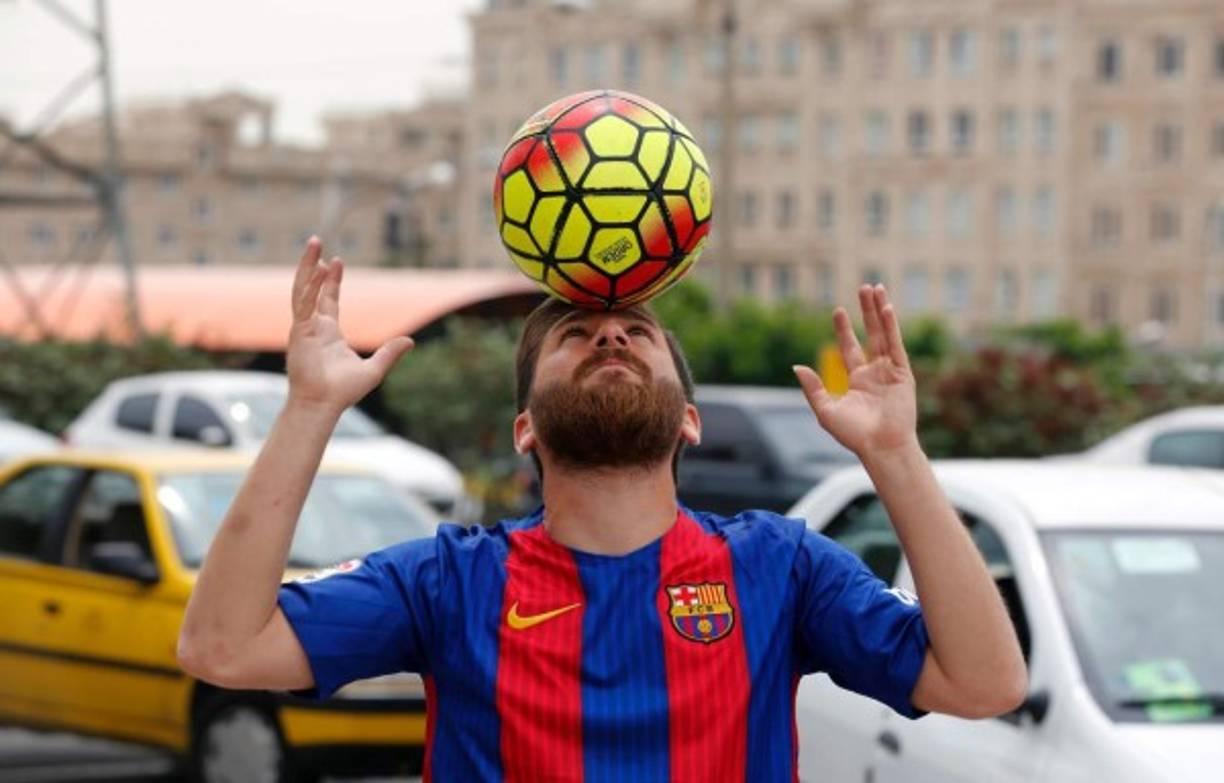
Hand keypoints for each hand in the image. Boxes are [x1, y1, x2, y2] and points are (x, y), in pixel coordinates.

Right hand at [285, 237, 413, 414]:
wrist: (324, 406)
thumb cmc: (343, 392)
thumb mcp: (375, 369)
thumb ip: (391, 353)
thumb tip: (410, 341)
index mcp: (328, 332)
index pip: (328, 299)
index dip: (331, 280)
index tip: (335, 261)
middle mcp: (314, 326)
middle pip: (311, 288)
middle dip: (313, 265)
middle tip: (317, 242)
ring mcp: (304, 328)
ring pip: (303, 290)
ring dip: (306, 267)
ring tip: (314, 244)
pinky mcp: (299, 333)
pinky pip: (303, 305)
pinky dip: (309, 287)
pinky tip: (317, 270)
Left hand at [793, 284, 916, 457]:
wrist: (880, 447)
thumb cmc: (853, 434)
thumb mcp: (826, 409)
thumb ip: (813, 387)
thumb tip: (797, 366)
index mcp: (858, 381)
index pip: (850, 347)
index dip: (844, 329)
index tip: (839, 310)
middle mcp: (875, 373)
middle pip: (870, 334)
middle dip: (866, 312)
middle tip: (863, 288)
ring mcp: (891, 372)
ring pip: (884, 335)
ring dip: (880, 312)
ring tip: (876, 288)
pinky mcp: (904, 374)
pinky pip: (896, 345)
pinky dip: (891, 327)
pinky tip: (886, 308)